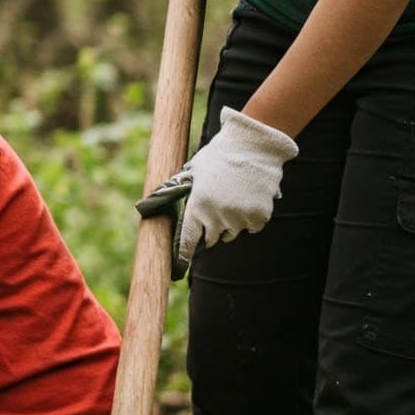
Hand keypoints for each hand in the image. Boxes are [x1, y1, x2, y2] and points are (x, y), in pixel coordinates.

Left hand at [137, 106, 297, 267]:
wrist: (253, 146)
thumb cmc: (219, 156)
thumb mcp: (193, 170)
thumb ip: (179, 189)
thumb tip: (154, 200)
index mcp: (198, 205)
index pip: (187, 239)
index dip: (183, 254)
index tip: (179, 268)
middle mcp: (218, 216)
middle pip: (211, 239)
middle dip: (210, 232)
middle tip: (213, 214)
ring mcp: (240, 218)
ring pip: (232, 234)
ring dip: (230, 225)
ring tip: (231, 200)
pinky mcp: (260, 217)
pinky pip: (252, 227)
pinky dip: (249, 220)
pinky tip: (248, 199)